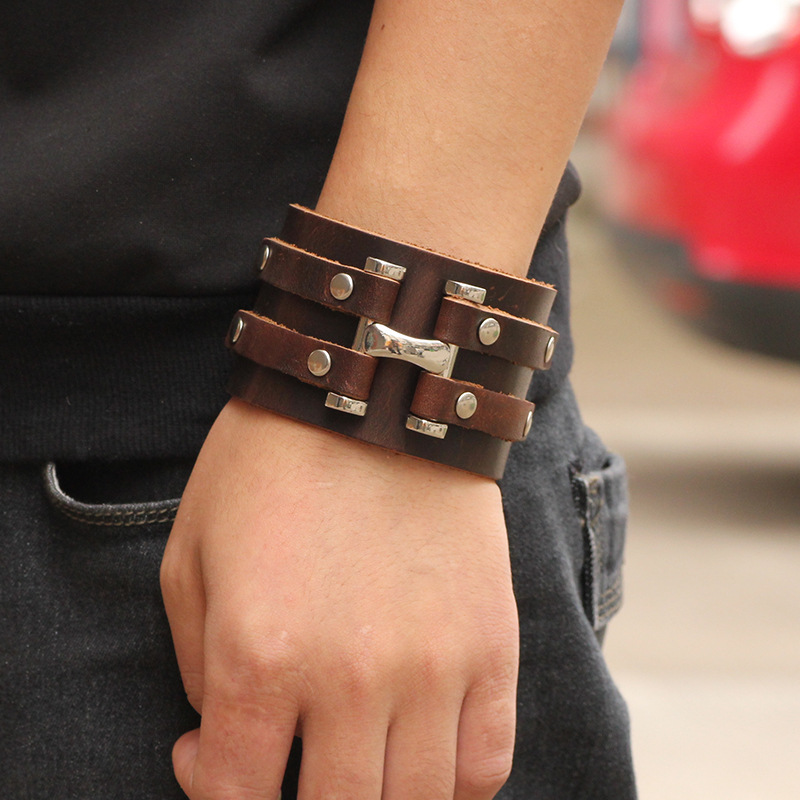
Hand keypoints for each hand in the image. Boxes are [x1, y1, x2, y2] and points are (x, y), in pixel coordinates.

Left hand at [161, 397, 518, 799]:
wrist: (376, 396)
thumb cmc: (272, 469)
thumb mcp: (191, 556)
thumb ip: (198, 670)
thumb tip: (221, 743)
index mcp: (262, 655)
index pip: (235, 798)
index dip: (215, 795)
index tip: (214, 763)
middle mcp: (353, 677)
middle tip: (290, 764)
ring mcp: (434, 665)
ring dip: (379, 799)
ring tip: (356, 760)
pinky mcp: (491, 643)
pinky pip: (486, 762)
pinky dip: (455, 786)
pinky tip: (422, 757)